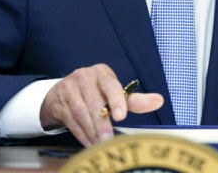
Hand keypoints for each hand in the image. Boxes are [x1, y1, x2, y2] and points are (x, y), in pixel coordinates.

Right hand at [40, 64, 163, 145]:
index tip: (121, 116)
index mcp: (101, 73)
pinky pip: (70, 120)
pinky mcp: (58, 102)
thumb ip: (134, 100)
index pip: (110, 85)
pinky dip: (81, 133)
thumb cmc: (95, 93)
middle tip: (109, 139)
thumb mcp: (114, 94)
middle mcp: (84, 76)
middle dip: (102, 123)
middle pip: (94, 102)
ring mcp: (69, 88)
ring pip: (81, 112)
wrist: (61, 94)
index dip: (116, 100)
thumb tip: (159, 101)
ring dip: (92, 130)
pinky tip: (89, 142)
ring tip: (100, 144)